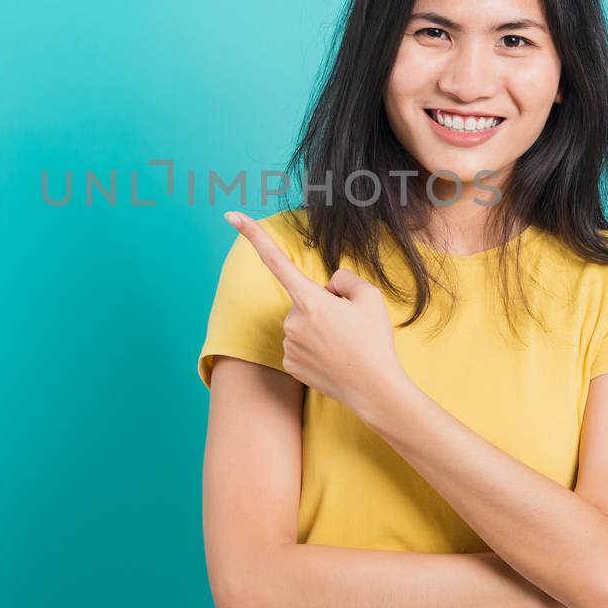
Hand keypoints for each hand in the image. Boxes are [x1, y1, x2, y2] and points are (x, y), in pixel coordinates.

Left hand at [224, 211, 408, 420]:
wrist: (374, 390)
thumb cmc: (374, 341)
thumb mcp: (370, 296)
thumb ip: (344, 279)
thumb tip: (328, 286)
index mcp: (310, 300)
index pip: (275, 260)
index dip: (253, 235)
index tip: (232, 216)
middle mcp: (291, 321)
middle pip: (304, 299)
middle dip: (322, 305)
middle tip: (349, 326)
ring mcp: (287, 344)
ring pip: (301, 323)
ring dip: (319, 328)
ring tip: (344, 345)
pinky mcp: (288, 365)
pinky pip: (298, 344)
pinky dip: (314, 347)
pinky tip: (332, 358)